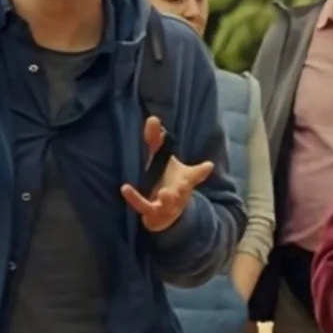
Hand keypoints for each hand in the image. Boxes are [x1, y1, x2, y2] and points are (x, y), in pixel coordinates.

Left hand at [121, 116, 213, 232]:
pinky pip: (143, 206)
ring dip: (167, 199)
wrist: (165, 214)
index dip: (201, 171)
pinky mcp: (151, 212)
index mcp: (184, 182)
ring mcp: (165, 205)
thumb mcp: (162, 161)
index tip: (208, 166)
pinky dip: (134, 198)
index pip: (195, 175)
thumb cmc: (167, 183)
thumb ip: (156, 141)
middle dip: (183, 188)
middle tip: (184, 185)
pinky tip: (124, 188)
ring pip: (168, 203)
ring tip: (165, 194)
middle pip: (183, 191)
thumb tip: (153, 118)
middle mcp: (177, 194)